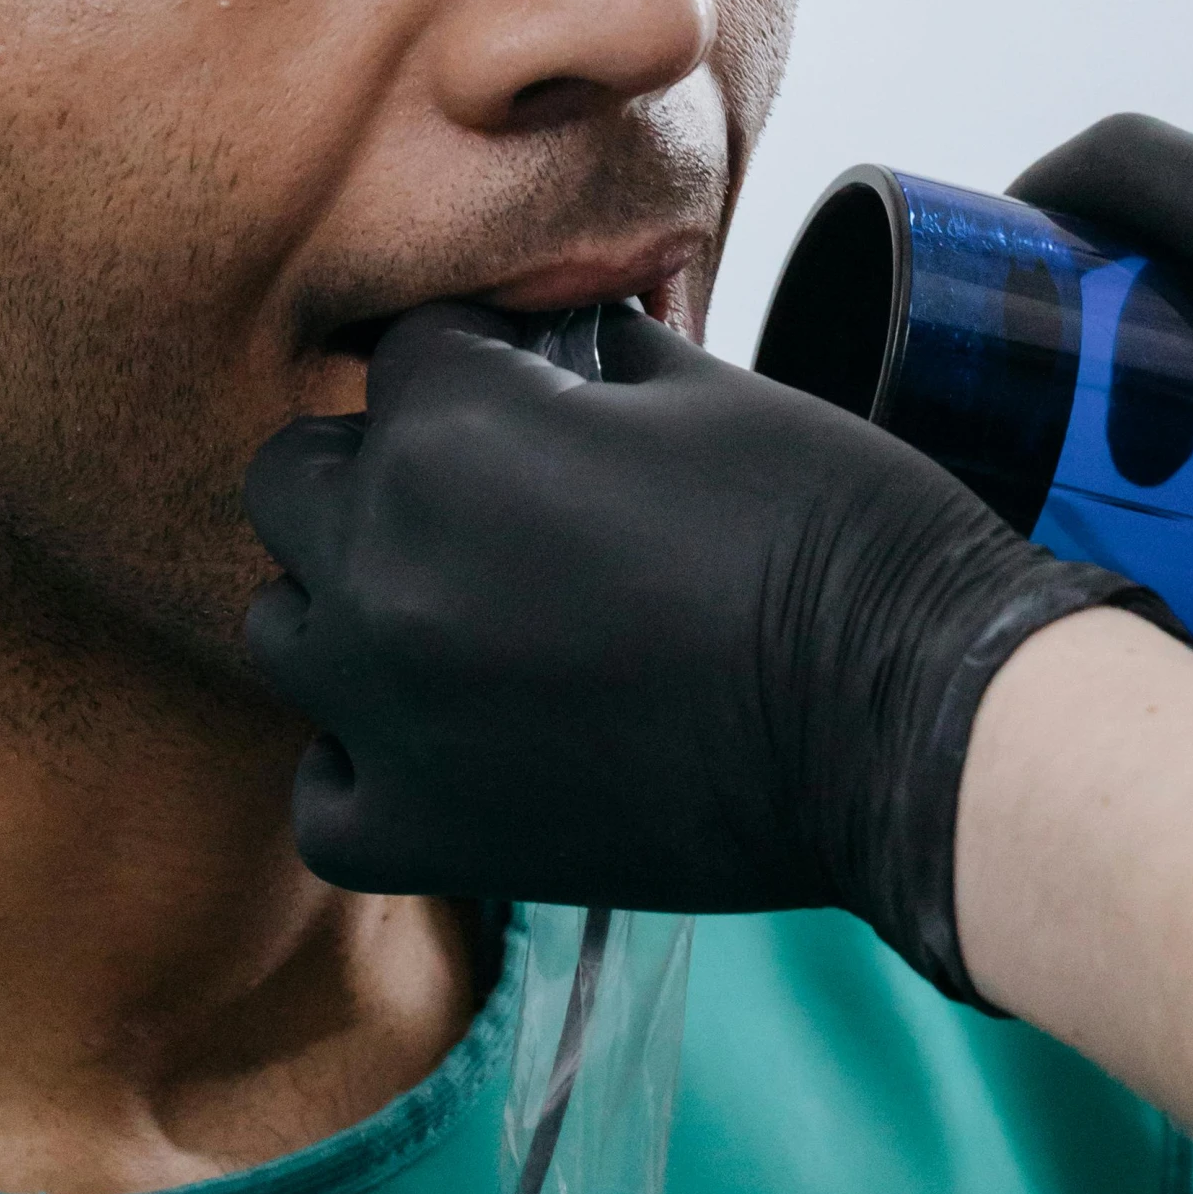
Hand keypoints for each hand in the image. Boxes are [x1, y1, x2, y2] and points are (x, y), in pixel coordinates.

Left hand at [243, 303, 1170, 997]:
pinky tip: (434, 748)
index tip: (540, 412)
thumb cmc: (836, 540)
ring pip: (283, 633)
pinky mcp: (432, 835)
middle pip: (298, 484)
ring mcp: (392, 710)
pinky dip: (361, 773)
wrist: (909, 725)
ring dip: (352, 616)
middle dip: (379, 478)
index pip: (402, 357)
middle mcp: (385, 563)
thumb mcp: (707, 391)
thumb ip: (582, 366)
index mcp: (450, 428)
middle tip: (487, 514)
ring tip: (456, 631)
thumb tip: (548, 361)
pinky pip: (320, 799)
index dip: (477, 376)